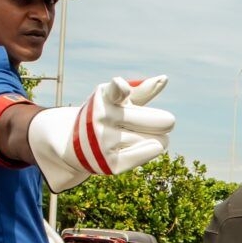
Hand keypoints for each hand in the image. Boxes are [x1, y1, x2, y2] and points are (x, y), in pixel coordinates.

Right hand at [26, 75, 173, 192]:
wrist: (76, 144)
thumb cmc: (107, 116)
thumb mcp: (120, 101)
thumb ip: (141, 90)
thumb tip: (164, 78)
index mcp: (104, 97)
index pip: (114, 91)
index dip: (119, 89)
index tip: (121, 87)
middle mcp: (101, 117)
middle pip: (158, 122)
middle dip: (164, 123)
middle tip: (165, 123)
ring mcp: (103, 141)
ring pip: (156, 141)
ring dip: (160, 139)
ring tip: (147, 136)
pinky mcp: (109, 163)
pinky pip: (146, 155)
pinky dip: (153, 150)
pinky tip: (151, 146)